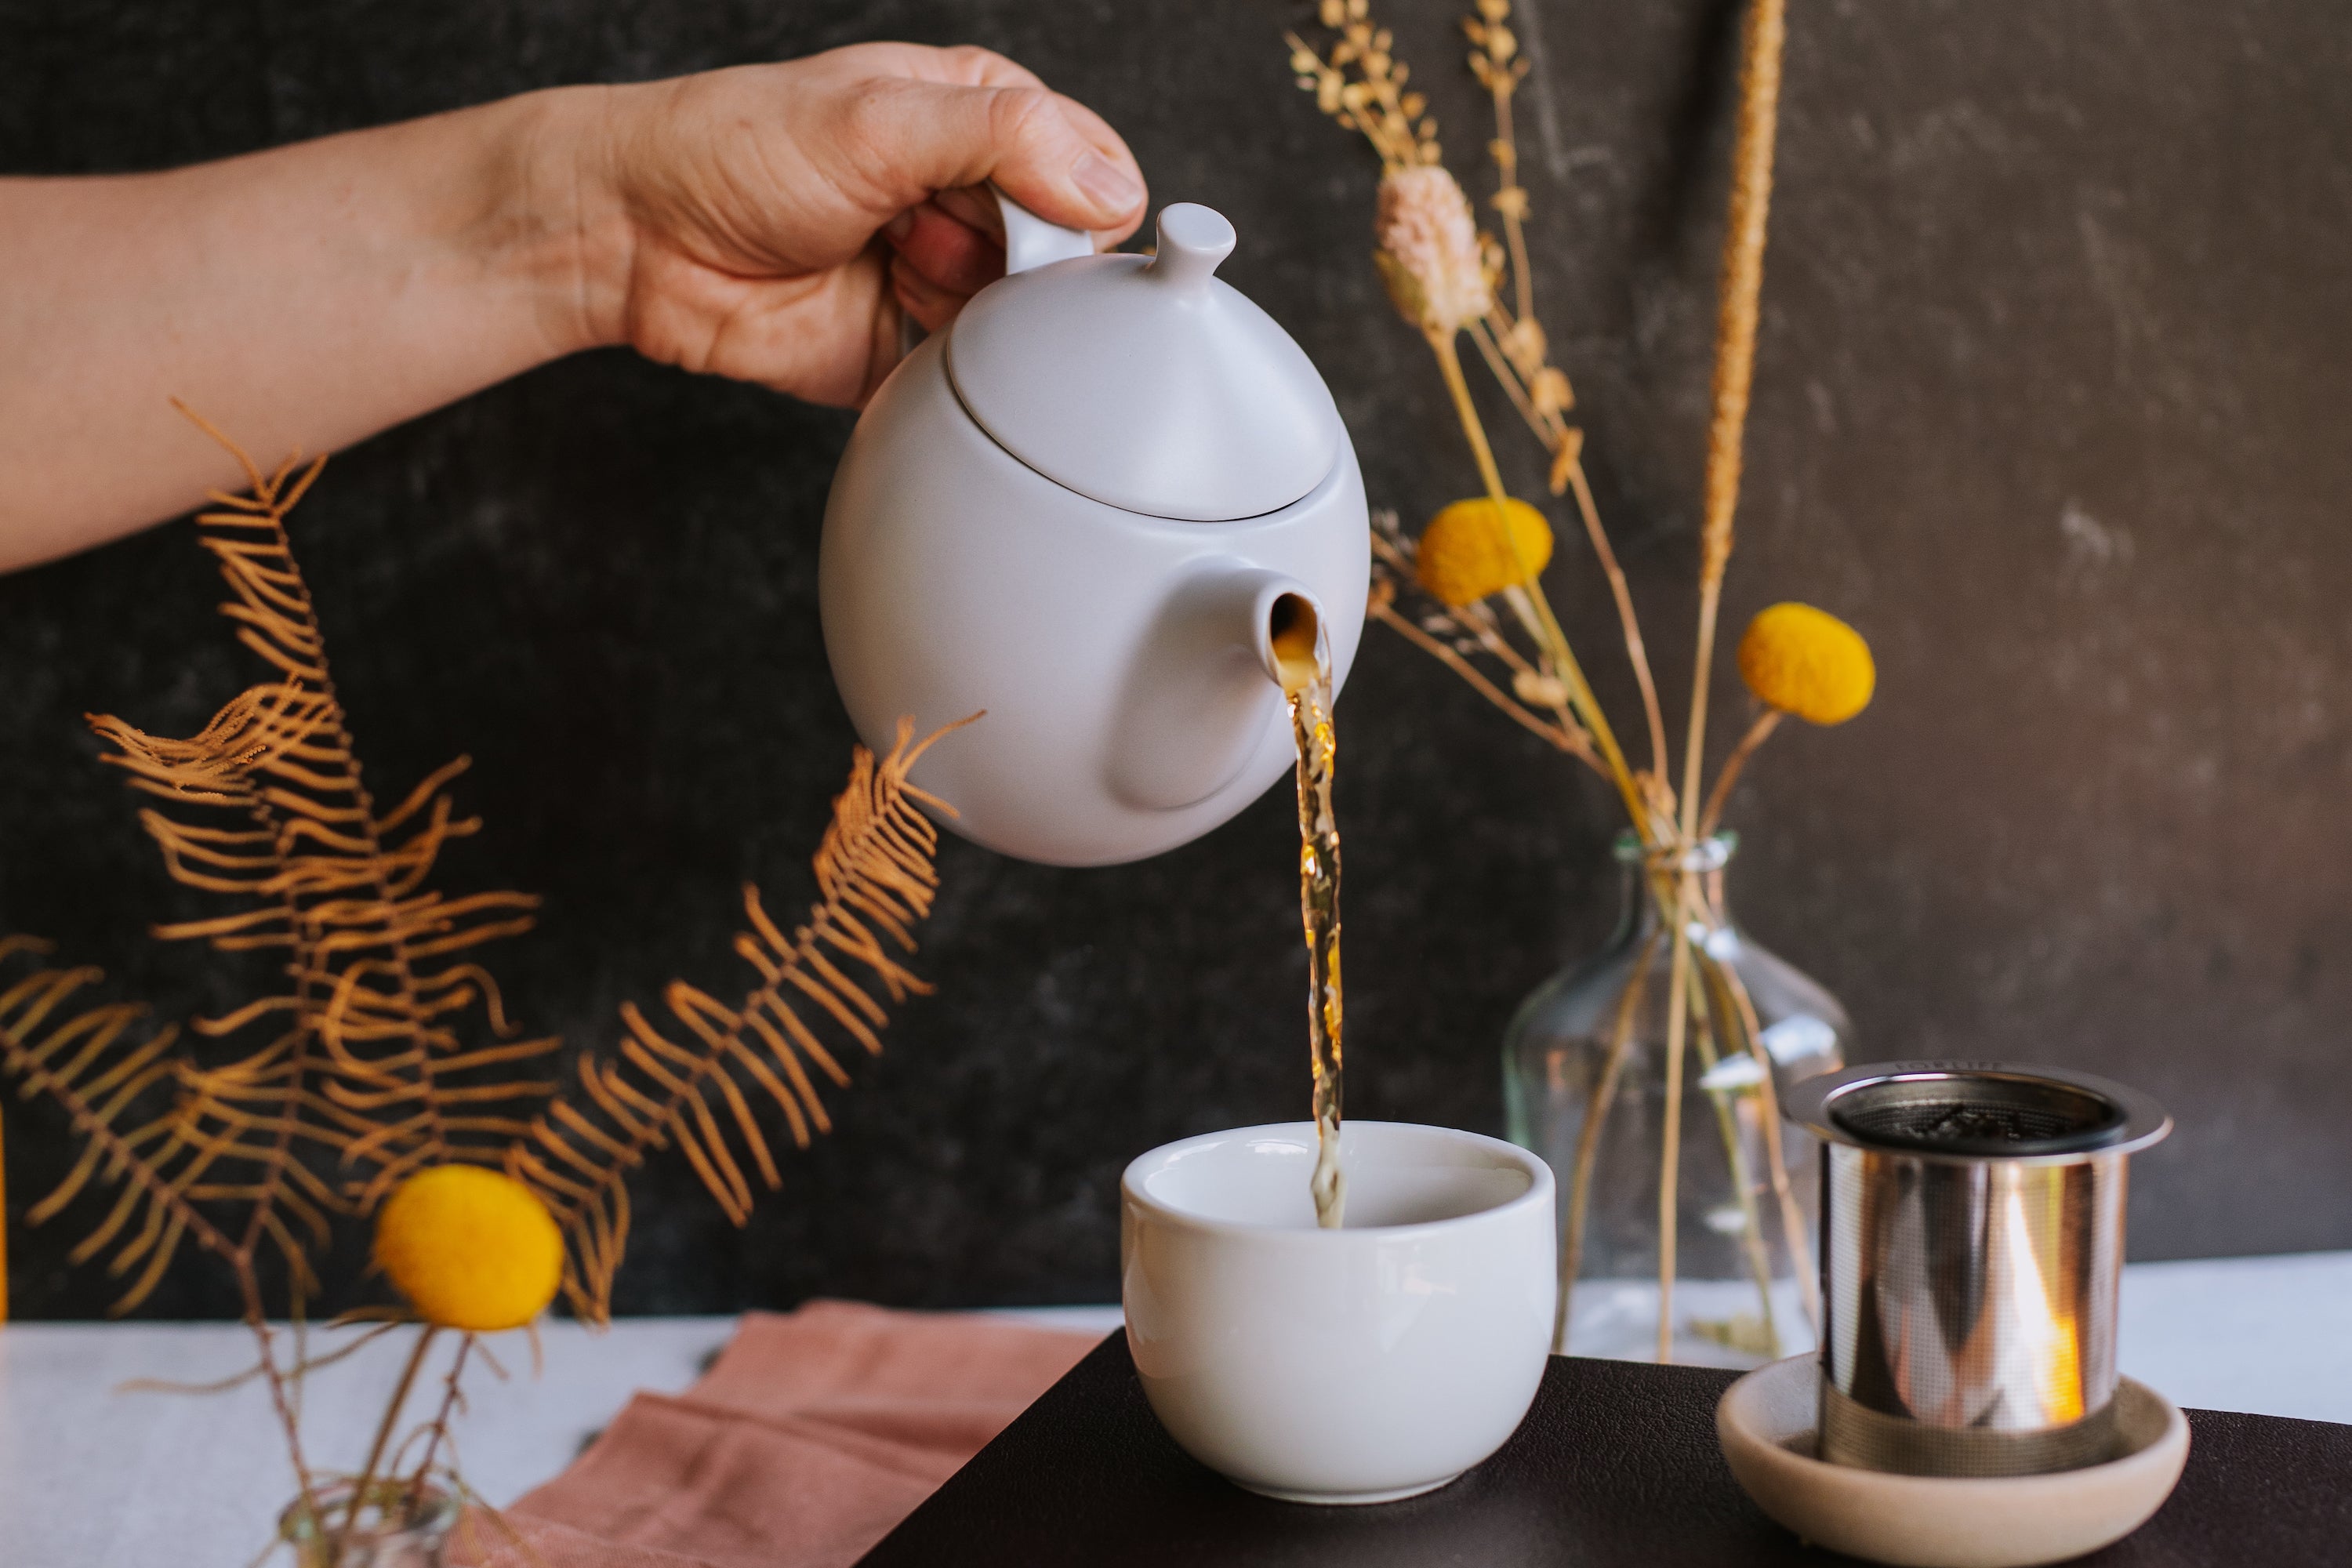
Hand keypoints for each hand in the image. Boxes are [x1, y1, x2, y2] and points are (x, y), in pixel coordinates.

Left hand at [572, 44, 1147, 406]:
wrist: (637, 240)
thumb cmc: (735, 152)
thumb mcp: (880, 118)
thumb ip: (1006, 140)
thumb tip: (1107, 190)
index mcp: (976, 118)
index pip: (1092, 165)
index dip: (1077, 201)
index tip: (1030, 217)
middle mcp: (967, 199)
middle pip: (1067, 254)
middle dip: (1012, 256)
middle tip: (929, 234)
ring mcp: (942, 279)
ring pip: (1028, 325)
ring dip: (972, 309)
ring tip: (896, 267)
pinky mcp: (911, 353)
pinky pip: (974, 383)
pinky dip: (953, 368)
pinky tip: (898, 324)